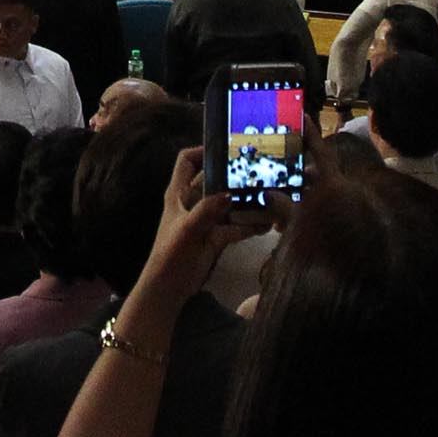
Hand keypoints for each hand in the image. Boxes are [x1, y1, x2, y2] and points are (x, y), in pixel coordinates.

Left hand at [130, 145, 261, 308]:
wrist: (168, 288)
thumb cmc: (170, 255)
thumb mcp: (186, 231)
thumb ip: (205, 211)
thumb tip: (228, 194)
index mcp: (178, 194)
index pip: (187, 161)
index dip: (202, 150)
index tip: (227, 148)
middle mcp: (193, 202)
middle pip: (214, 179)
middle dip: (234, 175)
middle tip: (260, 170)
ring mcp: (206, 219)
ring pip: (228, 203)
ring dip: (246, 201)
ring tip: (269, 196)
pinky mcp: (216, 236)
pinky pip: (235, 226)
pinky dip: (249, 224)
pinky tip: (267, 225)